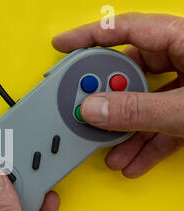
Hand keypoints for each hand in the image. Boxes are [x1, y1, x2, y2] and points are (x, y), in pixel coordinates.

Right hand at [53, 13, 183, 177]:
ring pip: (143, 102)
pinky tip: (135, 160)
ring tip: (111, 151)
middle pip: (127, 72)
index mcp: (182, 39)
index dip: (87, 36)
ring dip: (125, 131)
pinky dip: (146, 142)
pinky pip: (160, 121)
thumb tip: (93, 109)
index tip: (61, 46)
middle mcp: (183, 57)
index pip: (123, 29)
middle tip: (85, 114)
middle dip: (106, 100)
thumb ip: (137, 110)